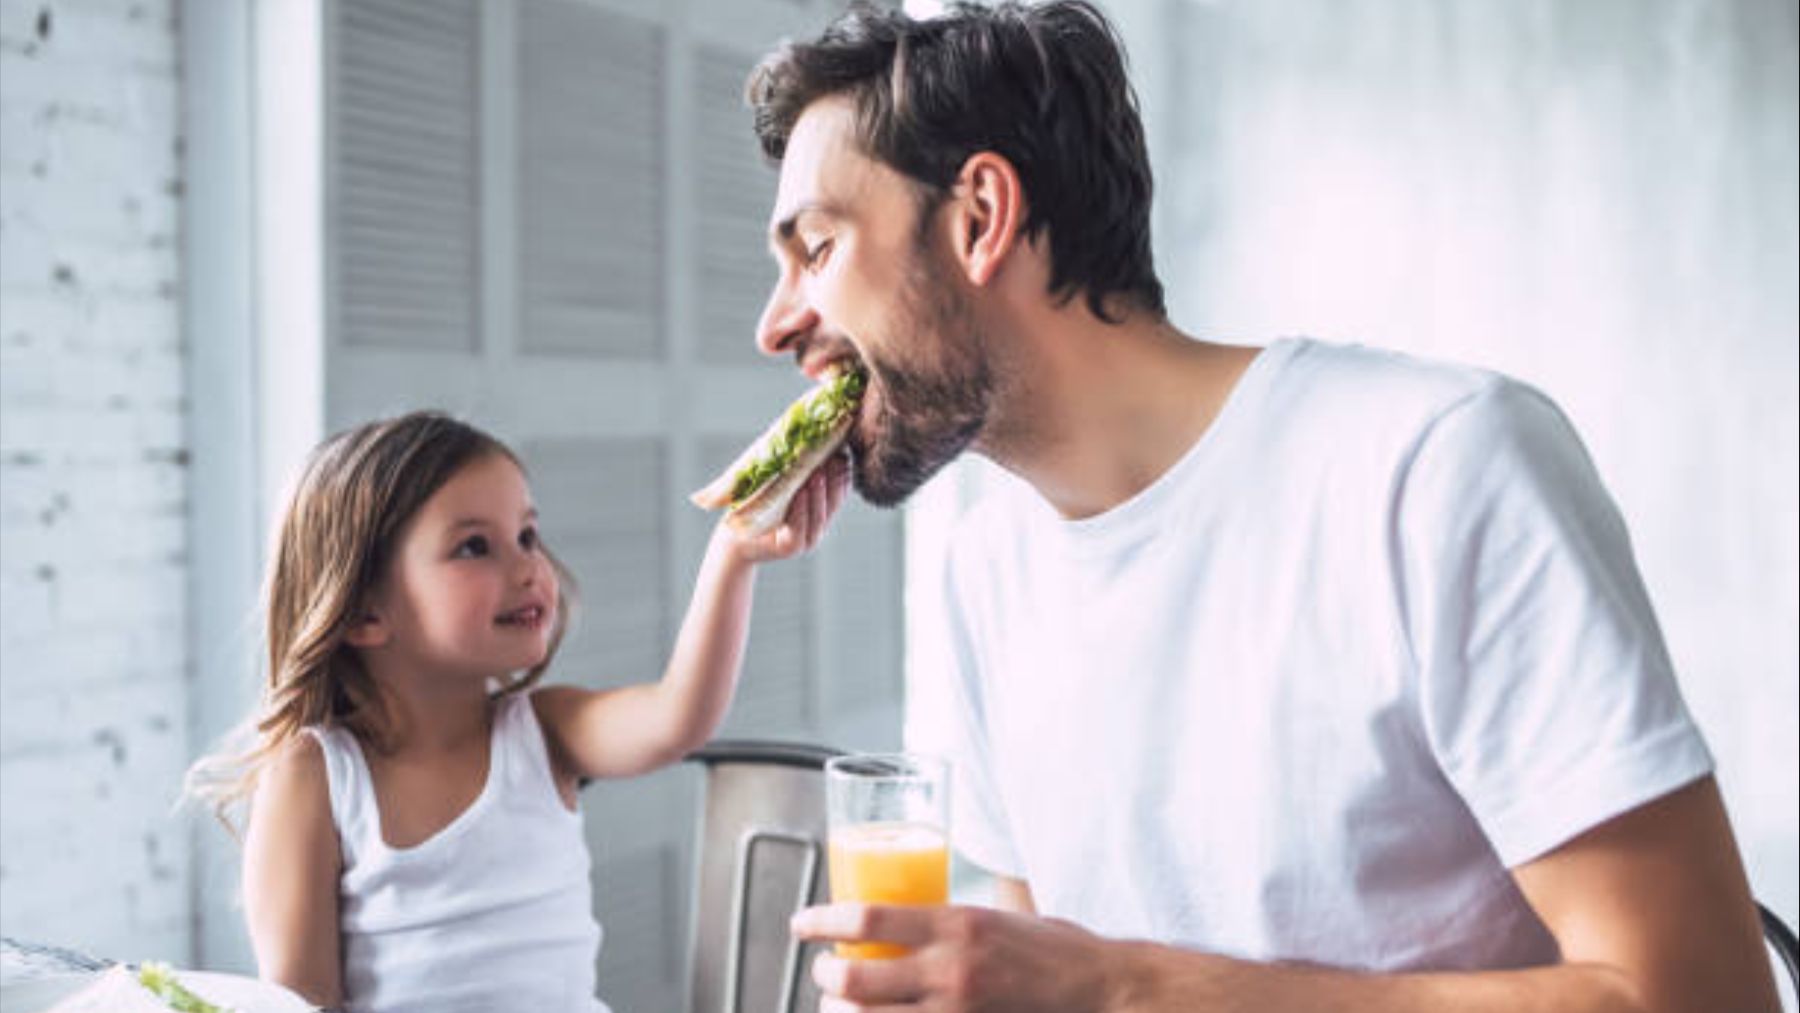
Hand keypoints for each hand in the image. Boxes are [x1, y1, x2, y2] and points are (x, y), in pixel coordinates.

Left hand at [728, 452, 849, 563]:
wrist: (734, 534)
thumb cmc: (754, 503)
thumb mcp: (775, 479)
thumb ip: (790, 462)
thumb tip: (803, 428)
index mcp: (818, 508)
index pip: (837, 490)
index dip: (841, 472)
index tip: (842, 451)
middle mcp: (816, 524)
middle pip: (833, 502)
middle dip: (835, 480)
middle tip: (835, 457)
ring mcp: (805, 538)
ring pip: (818, 516)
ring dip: (819, 494)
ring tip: (817, 473)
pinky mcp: (789, 548)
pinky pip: (799, 530)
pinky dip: (801, 511)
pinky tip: (801, 494)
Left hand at [791, 902, 1122, 1012]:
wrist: (1106, 992)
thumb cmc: (1058, 952)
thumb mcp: (1001, 916)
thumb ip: (956, 925)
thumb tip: (915, 923)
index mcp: (957, 924)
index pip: (868, 919)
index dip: (822, 921)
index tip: (802, 923)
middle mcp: (951, 971)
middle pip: (855, 980)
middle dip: (825, 978)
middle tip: (822, 971)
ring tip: (839, 1006)